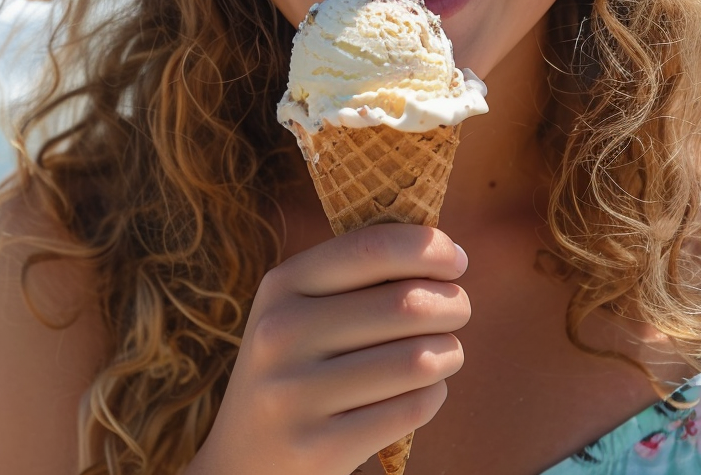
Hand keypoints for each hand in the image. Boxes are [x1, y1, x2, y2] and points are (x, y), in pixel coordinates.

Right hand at [185, 224, 469, 474]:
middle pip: (406, 304)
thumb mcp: (300, 312)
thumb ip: (356, 278)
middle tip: (456, 311)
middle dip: (452, 304)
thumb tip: (439, 247)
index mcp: (280, 287)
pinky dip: (433, 396)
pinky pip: (414, 407)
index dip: (428, 248)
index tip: (456, 260)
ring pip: (418, 359)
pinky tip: (420, 393)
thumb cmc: (297, 372)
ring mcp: (296, 394)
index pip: (370, 249)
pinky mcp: (321, 447)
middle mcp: (280, 334)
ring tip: (443, 354)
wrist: (244, 462)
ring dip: (448, 352)